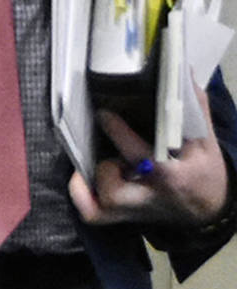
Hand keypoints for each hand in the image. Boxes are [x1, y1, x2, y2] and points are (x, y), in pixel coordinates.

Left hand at [71, 101, 231, 229]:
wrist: (208, 209)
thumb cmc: (203, 170)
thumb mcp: (206, 141)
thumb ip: (193, 108)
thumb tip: (181, 72)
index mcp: (177, 177)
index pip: (149, 162)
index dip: (122, 138)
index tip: (105, 114)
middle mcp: (151, 197)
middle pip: (116, 192)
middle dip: (105, 169)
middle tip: (102, 148)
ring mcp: (134, 210)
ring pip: (102, 205)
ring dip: (94, 180)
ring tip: (104, 161)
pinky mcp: (122, 216)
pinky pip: (93, 214)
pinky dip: (81, 197)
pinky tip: (82, 177)